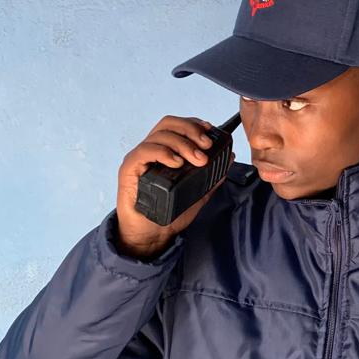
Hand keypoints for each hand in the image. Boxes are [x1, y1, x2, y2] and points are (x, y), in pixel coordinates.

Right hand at [115, 115, 234, 258]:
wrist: (151, 235)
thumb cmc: (170, 213)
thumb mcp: (198, 193)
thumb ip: (213, 176)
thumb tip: (229, 157)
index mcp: (166, 151)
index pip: (178, 126)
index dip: (193, 123)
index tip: (209, 130)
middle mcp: (152, 150)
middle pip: (169, 124)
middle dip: (191, 130)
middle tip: (206, 146)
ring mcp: (140, 158)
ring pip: (160, 135)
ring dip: (183, 144)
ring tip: (198, 160)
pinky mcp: (129, 168)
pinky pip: (145, 151)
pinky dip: (163, 153)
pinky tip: (177, 163)